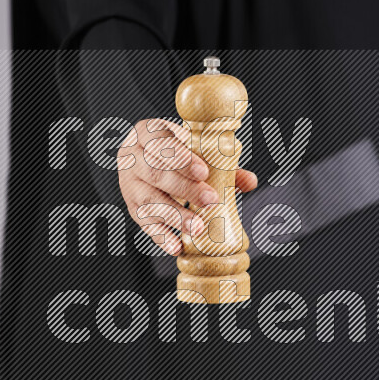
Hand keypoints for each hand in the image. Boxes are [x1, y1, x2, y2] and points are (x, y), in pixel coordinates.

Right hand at [117, 118, 256, 255]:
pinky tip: (177, 246)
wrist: (148, 161)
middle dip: (184, 188)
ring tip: (197, 227)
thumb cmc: (177, 153)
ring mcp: (129, 184)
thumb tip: (249, 181)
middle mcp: (132, 157)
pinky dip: (161, 236)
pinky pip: (144, 224)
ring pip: (148, 200)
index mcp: (147, 133)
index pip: (160, 140)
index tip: (204, 172)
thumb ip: (223, 164)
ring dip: (174, 215)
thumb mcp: (195, 150)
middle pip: (155, 172)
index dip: (181, 157)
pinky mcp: (131, 207)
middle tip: (210, 200)